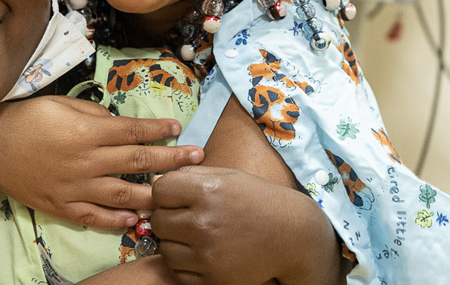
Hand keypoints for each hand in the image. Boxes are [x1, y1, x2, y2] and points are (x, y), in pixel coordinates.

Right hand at [0, 95, 203, 229]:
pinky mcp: (61, 205)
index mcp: (86, 133)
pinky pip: (94, 216)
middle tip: (197, 157)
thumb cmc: (24, 118)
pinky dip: (116, 220)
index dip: (158, 129)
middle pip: (138, 162)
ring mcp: (74, 187)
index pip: (133, 131)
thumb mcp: (60, 104)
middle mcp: (85, 161)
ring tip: (174, 193)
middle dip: (171, 159)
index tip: (178, 127)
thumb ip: (93, 115)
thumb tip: (120, 124)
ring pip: (122, 194)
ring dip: (152, 194)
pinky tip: (134, 219)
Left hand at [152, 166, 337, 284]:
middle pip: (159, 221)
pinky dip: (186, 264)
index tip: (180, 196)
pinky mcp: (214, 278)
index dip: (168, 193)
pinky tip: (202, 253)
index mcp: (208, 191)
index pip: (160, 191)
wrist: (294, 236)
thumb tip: (155, 184)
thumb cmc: (257, 201)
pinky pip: (179, 271)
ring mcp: (208, 254)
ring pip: (165, 249)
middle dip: (170, 218)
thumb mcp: (227, 176)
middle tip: (188, 218)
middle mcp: (205, 222)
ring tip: (197, 236)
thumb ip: (189, 176)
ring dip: (175, 243)